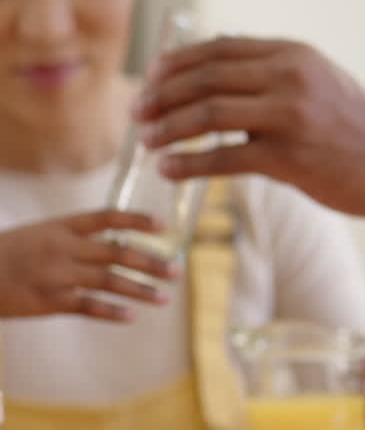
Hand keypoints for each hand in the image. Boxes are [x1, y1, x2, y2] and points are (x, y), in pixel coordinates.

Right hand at [0, 211, 178, 320]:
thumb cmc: (10, 253)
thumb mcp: (41, 233)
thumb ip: (76, 237)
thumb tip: (119, 242)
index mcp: (61, 226)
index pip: (107, 217)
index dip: (137, 220)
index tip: (164, 225)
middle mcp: (62, 247)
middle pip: (116, 251)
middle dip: (150, 261)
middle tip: (177, 270)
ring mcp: (55, 274)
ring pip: (106, 281)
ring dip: (139, 289)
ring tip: (164, 297)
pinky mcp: (46, 301)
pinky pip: (85, 306)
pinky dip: (110, 311)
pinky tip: (131, 317)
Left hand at [134, 37, 364, 216]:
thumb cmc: (358, 126)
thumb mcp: (320, 80)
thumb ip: (276, 75)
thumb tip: (216, 81)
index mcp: (294, 54)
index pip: (219, 48)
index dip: (176, 63)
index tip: (151, 78)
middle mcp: (290, 77)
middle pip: (206, 78)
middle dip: (163, 96)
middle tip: (139, 113)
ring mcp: (290, 116)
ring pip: (208, 114)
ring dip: (169, 129)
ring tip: (148, 142)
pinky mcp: (291, 156)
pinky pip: (225, 158)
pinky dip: (190, 164)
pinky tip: (170, 170)